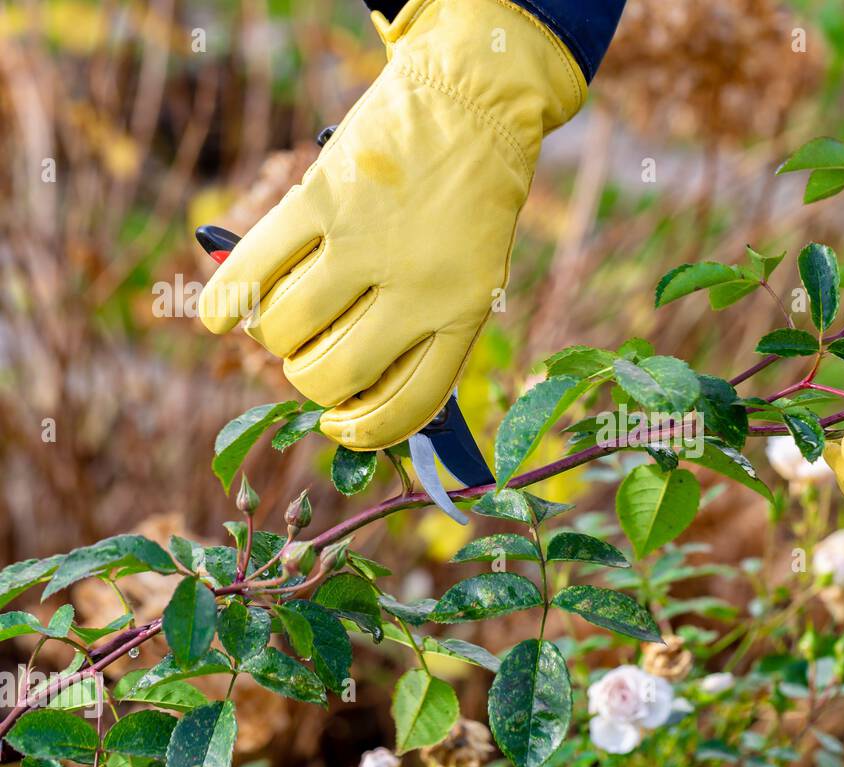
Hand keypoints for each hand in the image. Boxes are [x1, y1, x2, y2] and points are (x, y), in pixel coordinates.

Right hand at [198, 0, 585, 449]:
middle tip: (309, 357)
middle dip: (308, 380)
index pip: (406, 405)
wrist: (471, 102)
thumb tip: (356, 398)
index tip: (338, 426)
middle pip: (332, 375)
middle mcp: (417, 286)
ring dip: (271, 337)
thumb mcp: (471, 275)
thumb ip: (424, 330)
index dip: (364, 432)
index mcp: (463, 312)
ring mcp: (366, 243)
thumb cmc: (469, 202)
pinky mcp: (320, 200)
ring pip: (285, 331)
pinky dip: (224, 302)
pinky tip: (218, 315)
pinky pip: (251, 272)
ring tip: (281, 318)